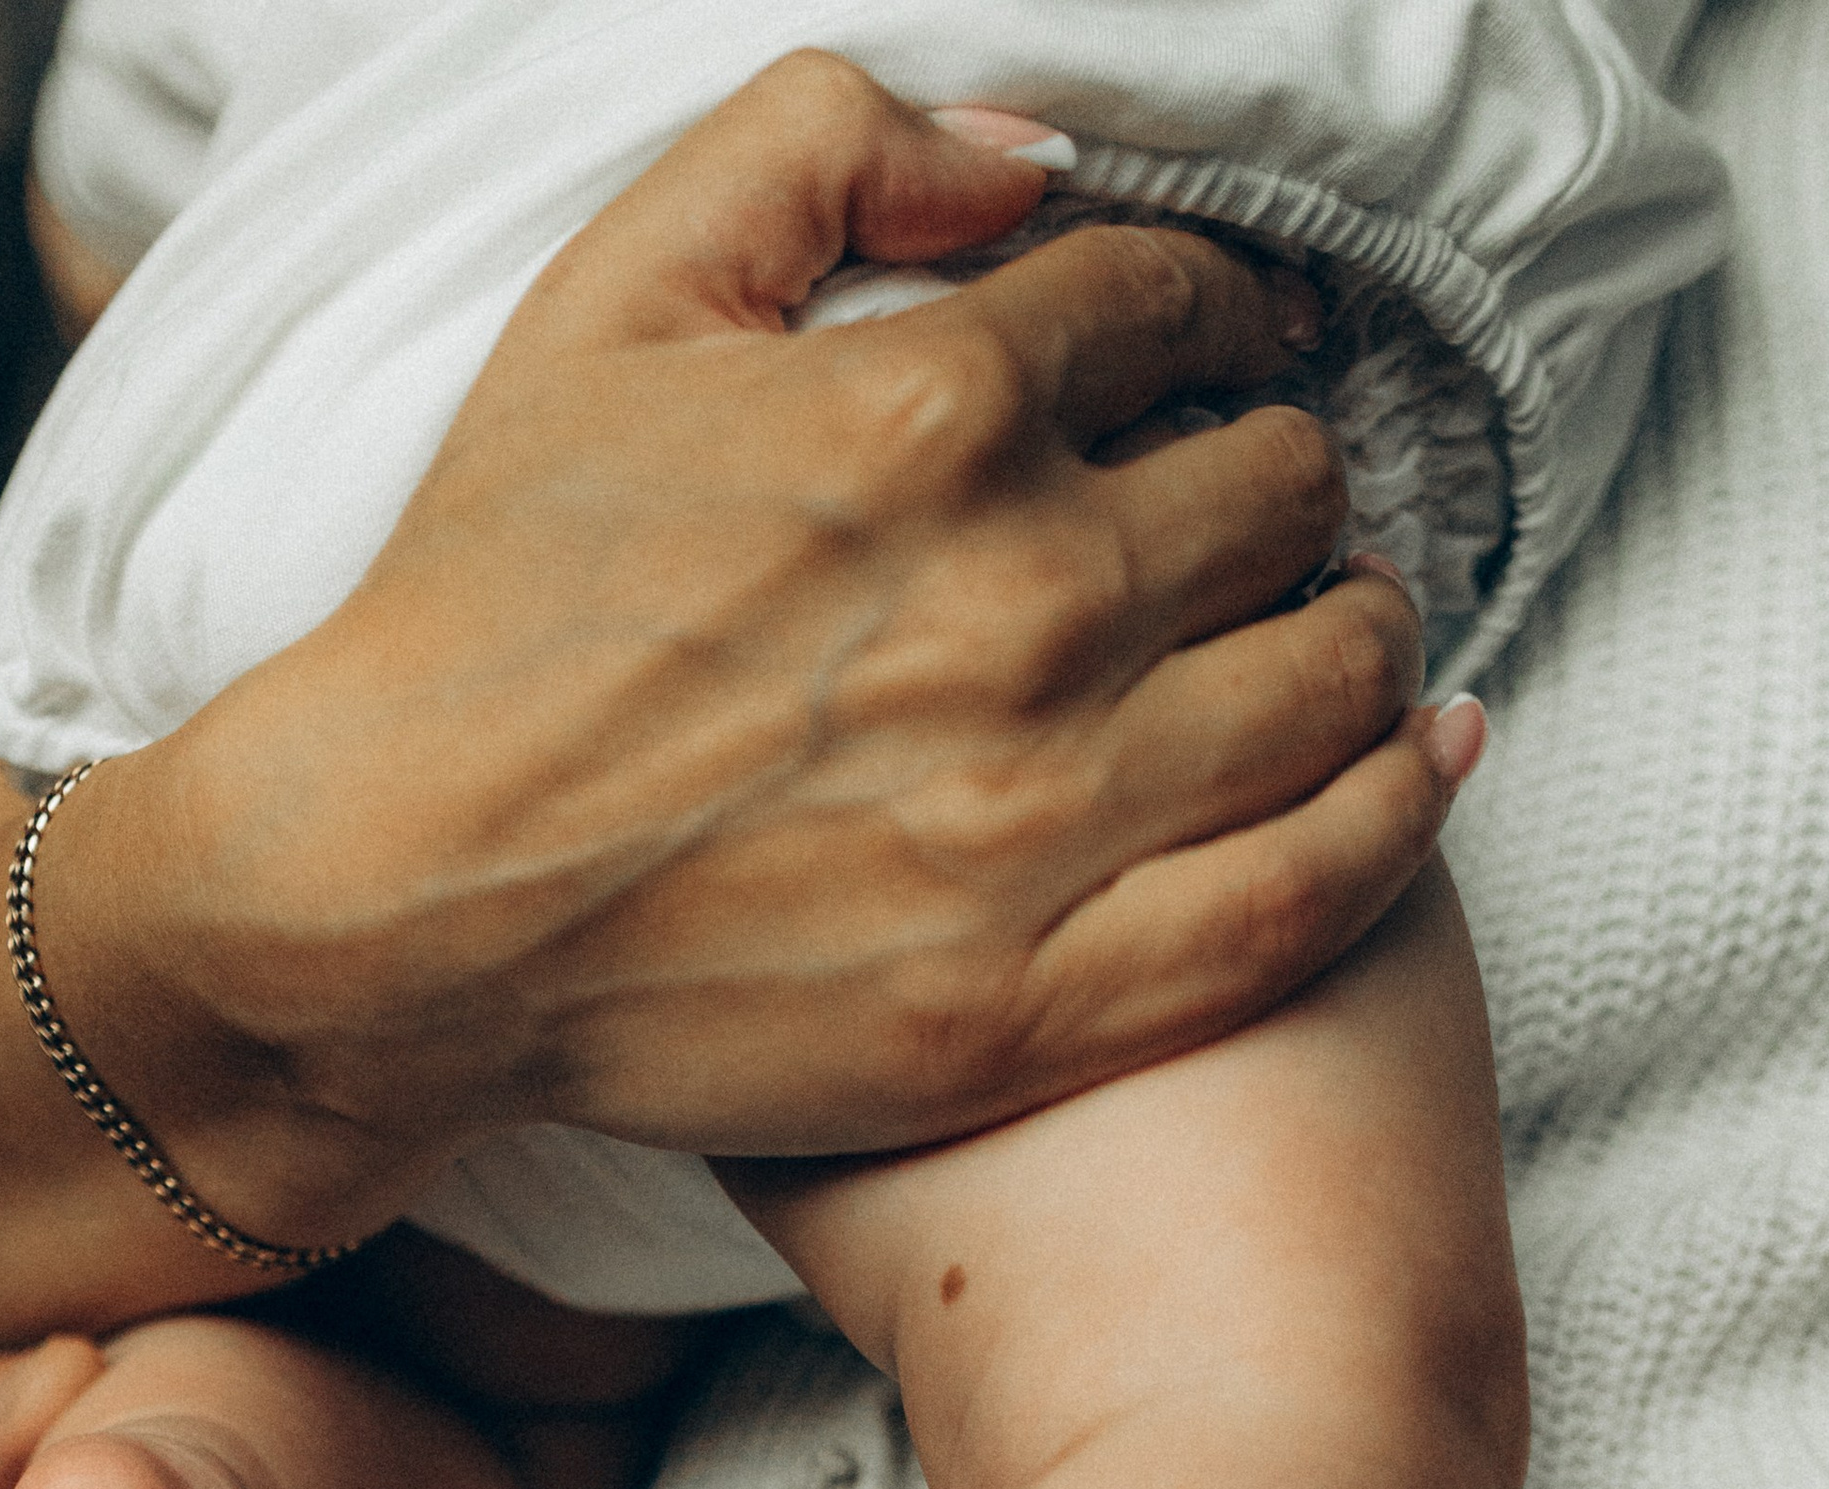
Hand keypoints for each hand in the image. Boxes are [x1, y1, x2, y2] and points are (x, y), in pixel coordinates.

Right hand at [105, 55, 1450, 1216]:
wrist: (401, 902)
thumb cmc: (490, 605)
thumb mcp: (612, 298)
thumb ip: (821, 150)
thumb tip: (1028, 156)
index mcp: (928, 414)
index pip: (1174, 311)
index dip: (1215, 313)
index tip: (1217, 351)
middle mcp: (1022, 608)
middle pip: (1279, 490)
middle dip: (1278, 471)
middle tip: (1257, 506)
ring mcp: (1047, 821)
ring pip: (1332, 677)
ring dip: (1359, 626)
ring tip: (1335, 625)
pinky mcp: (1044, 998)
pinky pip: (1309, 888)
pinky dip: (1399, 807)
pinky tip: (1428, 754)